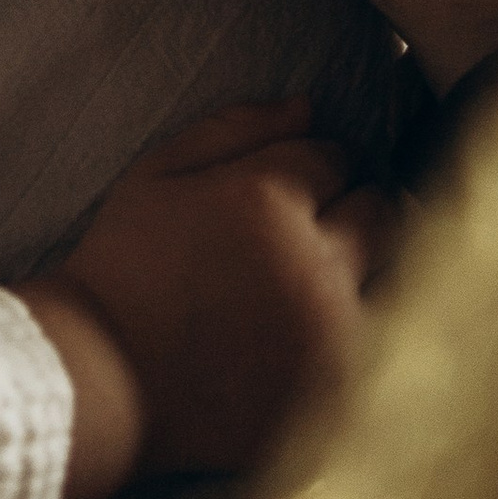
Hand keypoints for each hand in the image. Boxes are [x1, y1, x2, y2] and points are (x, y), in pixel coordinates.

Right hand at [20, 98, 396, 498]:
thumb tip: (310, 106)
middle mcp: (316, 264)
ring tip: (315, 286)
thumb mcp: (155, 176)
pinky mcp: (340, 392)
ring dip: (368, 270)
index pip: (335, 157)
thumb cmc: (119, 268)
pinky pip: (388, 345)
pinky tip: (315, 336)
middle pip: (383, 211)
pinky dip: (363, 330)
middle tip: (308, 235)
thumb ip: (234, 128)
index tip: (277, 196)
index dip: (309, 169)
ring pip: (398, 276)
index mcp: (268, 200)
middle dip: (354, 209)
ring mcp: (334, 334)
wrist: (99, 383)